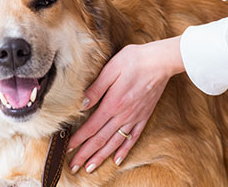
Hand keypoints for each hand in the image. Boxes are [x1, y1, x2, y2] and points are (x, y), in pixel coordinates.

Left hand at [67, 36, 184, 173]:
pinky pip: (133, 138)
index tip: (68, 148)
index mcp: (113, 103)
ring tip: (90, 167)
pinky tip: (117, 160)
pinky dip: (124, 150)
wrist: (160, 61)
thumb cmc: (134, 60)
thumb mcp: (111, 69)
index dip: (78, 139)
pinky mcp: (144, 116)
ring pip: (115, 142)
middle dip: (85, 154)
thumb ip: (96, 88)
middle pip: (101, 139)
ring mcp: (134, 118)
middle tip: (74, 166)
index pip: (91, 126)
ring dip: (101, 156)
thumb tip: (81, 104)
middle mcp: (123, 115)